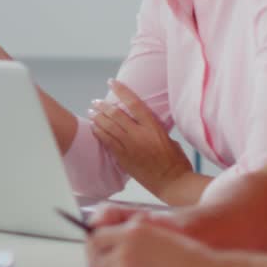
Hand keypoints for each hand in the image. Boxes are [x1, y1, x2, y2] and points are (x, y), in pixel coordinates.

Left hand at [87, 215, 219, 266]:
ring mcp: (127, 266)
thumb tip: (94, 227)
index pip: (96, 237)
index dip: (96, 249)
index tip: (99, 257)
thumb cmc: (189, 257)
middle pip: (95, 258)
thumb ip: (126, 229)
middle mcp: (127, 245)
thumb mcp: (158, 232)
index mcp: (135, 230)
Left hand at [89, 80, 192, 195]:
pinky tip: (94, 128)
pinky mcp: (122, 158)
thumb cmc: (175, 162)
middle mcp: (139, 135)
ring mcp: (129, 147)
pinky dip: (98, 132)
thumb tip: (142, 122)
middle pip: (115, 114)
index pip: (134, 104)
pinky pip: (106, 142)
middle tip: (96, 101)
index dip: (121, 91)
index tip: (112, 82)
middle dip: (103, 106)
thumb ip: (153, 129)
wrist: (173, 183)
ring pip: (107, 127)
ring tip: (91, 112)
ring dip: (97, 118)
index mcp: (153, 128)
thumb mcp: (169, 139)